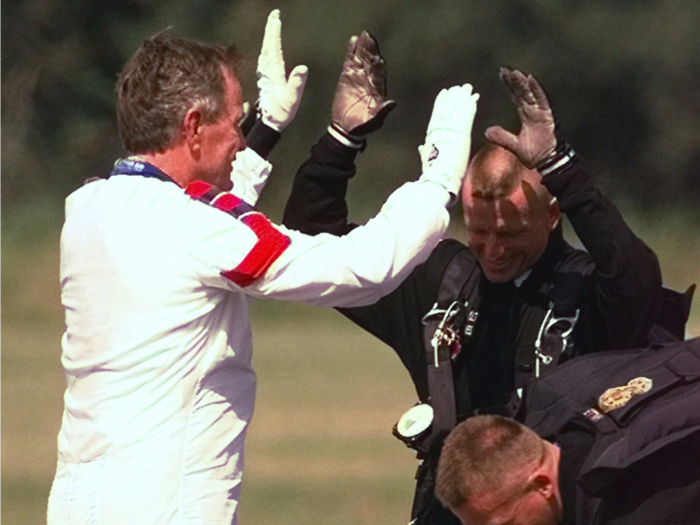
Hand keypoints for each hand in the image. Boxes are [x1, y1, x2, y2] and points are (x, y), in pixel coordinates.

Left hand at [257, 9, 308, 131]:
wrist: (268, 123)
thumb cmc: (280, 113)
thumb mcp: (291, 101)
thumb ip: (296, 84)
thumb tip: (302, 68)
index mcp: (274, 73)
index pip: (274, 48)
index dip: (274, 33)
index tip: (276, 19)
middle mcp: (267, 71)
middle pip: (268, 45)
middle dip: (271, 29)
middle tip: (274, 15)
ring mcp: (264, 74)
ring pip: (265, 50)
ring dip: (268, 36)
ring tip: (272, 25)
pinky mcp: (265, 78)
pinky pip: (265, 57)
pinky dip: (267, 47)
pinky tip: (268, 46)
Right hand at [331, 31, 396, 138]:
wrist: (346, 128)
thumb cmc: (362, 126)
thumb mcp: (374, 121)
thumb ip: (382, 112)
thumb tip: (392, 104)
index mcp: (378, 90)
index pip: (379, 73)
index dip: (378, 63)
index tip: (377, 55)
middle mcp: (369, 81)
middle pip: (370, 62)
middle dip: (370, 50)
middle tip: (369, 37)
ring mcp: (358, 78)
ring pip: (361, 59)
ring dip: (362, 47)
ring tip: (362, 35)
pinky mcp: (347, 78)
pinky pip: (349, 62)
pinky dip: (351, 52)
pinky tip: (352, 41)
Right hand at [418, 84, 478, 197]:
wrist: (437, 181)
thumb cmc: (432, 175)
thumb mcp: (426, 160)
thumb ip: (424, 151)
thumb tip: (420, 147)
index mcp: (432, 136)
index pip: (437, 115)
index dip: (441, 103)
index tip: (445, 93)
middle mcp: (440, 131)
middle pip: (447, 109)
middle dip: (453, 97)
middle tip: (459, 87)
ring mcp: (450, 132)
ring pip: (456, 110)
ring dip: (462, 98)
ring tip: (467, 88)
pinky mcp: (461, 136)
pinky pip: (466, 118)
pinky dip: (470, 107)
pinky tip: (474, 99)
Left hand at [485, 67, 556, 168]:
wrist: (548, 160)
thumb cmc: (534, 153)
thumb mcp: (514, 146)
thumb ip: (502, 137)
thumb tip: (487, 131)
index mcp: (526, 115)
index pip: (516, 97)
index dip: (509, 87)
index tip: (502, 75)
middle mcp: (533, 110)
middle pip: (522, 92)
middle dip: (514, 81)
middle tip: (505, 69)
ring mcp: (540, 112)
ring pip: (530, 94)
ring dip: (522, 83)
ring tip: (515, 72)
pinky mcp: (547, 115)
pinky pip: (541, 99)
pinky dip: (536, 89)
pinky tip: (530, 79)